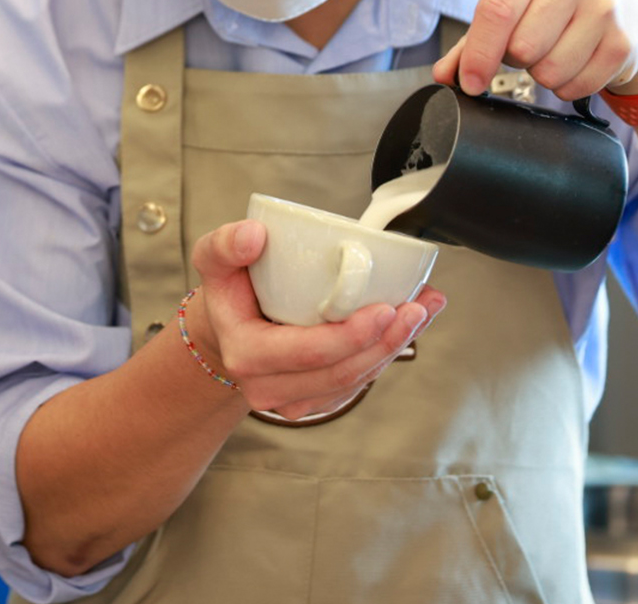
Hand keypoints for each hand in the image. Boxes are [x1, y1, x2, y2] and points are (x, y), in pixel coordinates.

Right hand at [188, 220, 445, 420]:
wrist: (226, 327)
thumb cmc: (228, 290)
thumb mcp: (214, 259)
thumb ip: (225, 244)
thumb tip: (255, 235)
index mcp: (246, 353)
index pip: (308, 352)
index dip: (352, 335)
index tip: (386, 307)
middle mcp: (268, 387)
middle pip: (341, 373)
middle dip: (386, 343)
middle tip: (417, 308)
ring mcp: (292, 400)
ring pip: (354, 382)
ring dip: (394, 348)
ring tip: (423, 310)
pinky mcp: (314, 401)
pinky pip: (356, 385)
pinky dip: (385, 355)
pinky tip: (408, 326)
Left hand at [434, 0, 637, 101]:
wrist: (620, 6)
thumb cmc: (550, 4)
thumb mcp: (510, 6)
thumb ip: (471, 41)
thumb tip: (445, 75)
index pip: (496, 10)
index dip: (479, 54)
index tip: (471, 82)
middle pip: (522, 47)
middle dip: (515, 59)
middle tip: (526, 44)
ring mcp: (604, 5)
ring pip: (549, 71)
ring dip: (542, 74)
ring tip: (552, 50)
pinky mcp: (624, 39)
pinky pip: (577, 86)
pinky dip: (568, 87)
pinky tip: (575, 62)